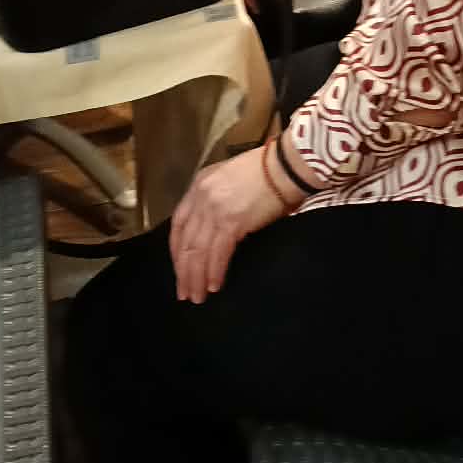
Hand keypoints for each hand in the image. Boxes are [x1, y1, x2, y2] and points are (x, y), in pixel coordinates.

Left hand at [169, 147, 296, 300]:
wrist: (285, 165)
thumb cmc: (264, 171)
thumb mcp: (228, 179)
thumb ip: (214, 200)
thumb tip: (213, 230)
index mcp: (198, 186)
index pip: (178, 225)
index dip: (176, 251)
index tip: (179, 270)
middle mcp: (201, 198)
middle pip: (185, 242)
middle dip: (184, 271)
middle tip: (184, 293)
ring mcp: (215, 210)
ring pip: (198, 251)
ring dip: (197, 277)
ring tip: (197, 296)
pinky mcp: (232, 221)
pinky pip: (218, 253)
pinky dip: (215, 271)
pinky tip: (215, 285)